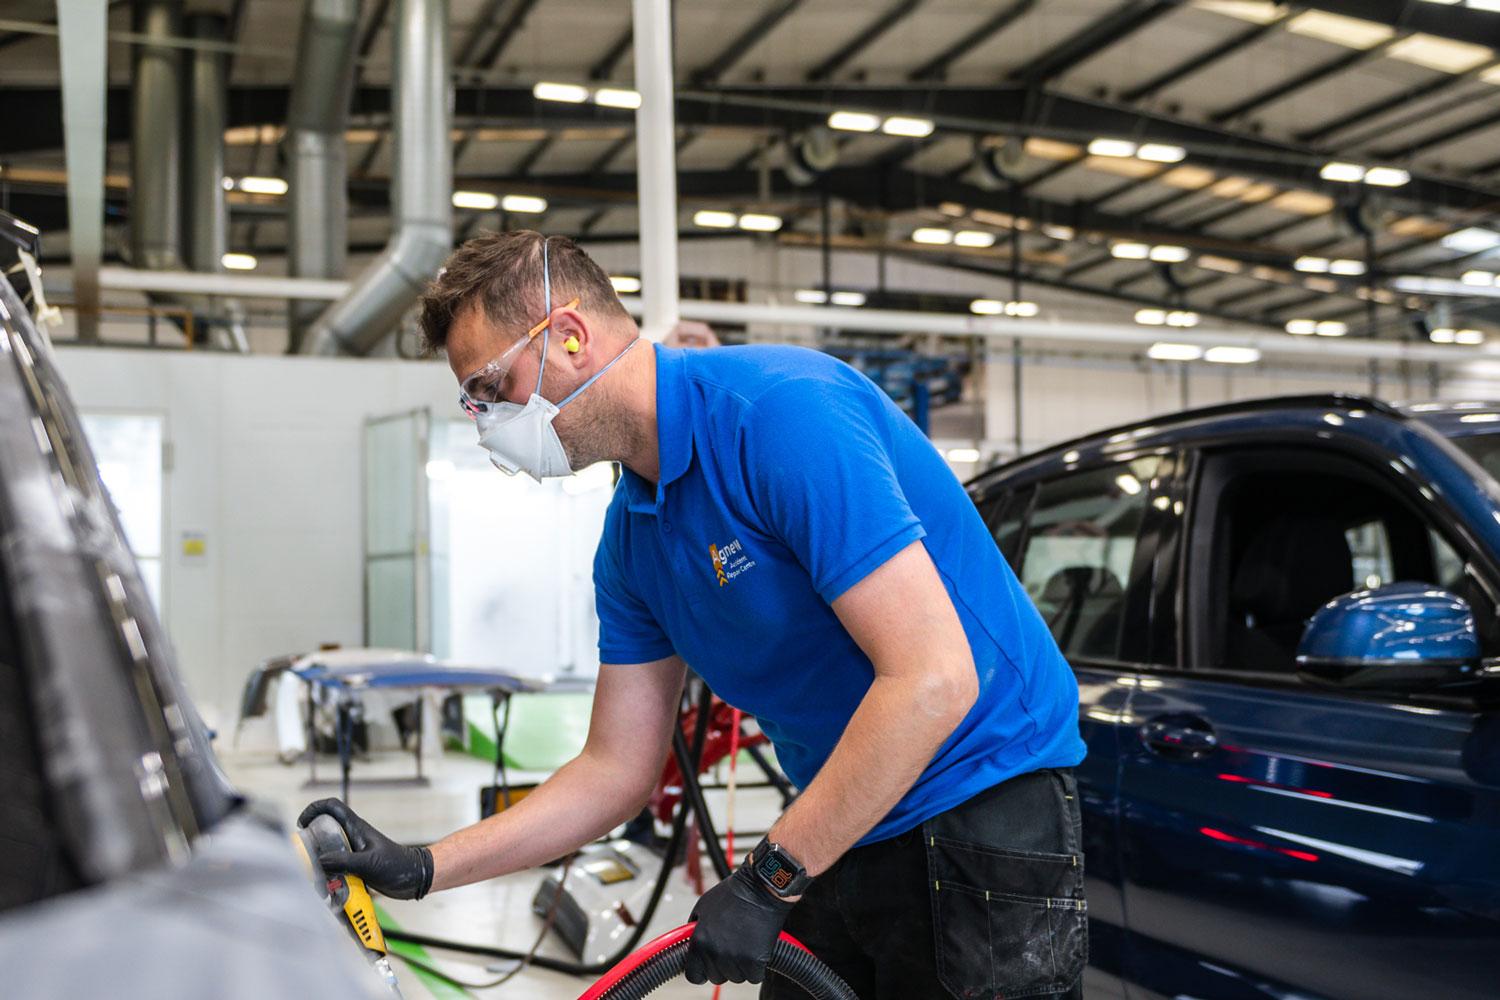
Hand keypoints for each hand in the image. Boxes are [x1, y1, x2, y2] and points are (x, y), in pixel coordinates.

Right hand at [298, 798, 433, 899]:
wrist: (414, 878)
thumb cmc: (398, 866)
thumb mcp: (369, 863)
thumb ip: (345, 861)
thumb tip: (319, 861)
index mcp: (356, 828)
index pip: (332, 807)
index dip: (314, 809)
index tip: (302, 824)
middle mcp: (352, 837)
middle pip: (324, 831)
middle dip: (311, 842)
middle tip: (304, 857)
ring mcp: (353, 852)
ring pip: (328, 852)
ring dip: (320, 864)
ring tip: (315, 877)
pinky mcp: (355, 867)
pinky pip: (336, 868)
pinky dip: (329, 877)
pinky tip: (329, 888)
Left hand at [684, 865, 794, 984]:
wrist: (760, 888)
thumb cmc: (734, 894)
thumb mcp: (703, 907)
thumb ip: (694, 930)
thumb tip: (690, 944)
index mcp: (699, 941)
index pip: (693, 975)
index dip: (700, 971)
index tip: (706, 967)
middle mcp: (715, 952)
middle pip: (716, 977)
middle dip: (723, 966)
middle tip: (731, 947)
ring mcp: (735, 958)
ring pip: (736, 978)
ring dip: (741, 966)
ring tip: (745, 944)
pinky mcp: (755, 960)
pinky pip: (754, 977)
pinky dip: (757, 967)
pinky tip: (756, 950)